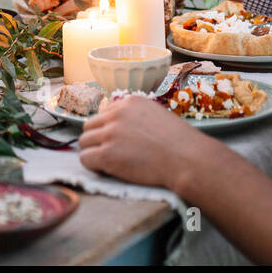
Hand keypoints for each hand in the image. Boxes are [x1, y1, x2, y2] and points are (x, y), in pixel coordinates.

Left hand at [77, 95, 212, 189]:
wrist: (187, 158)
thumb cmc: (179, 142)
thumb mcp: (156, 115)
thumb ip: (135, 117)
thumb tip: (120, 128)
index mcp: (129, 102)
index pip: (104, 114)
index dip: (108, 130)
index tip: (118, 142)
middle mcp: (116, 114)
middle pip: (90, 126)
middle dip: (97, 140)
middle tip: (110, 153)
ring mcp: (110, 133)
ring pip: (84, 142)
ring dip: (93, 152)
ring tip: (109, 163)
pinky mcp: (107, 154)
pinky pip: (85, 159)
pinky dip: (93, 166)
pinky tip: (107, 170)